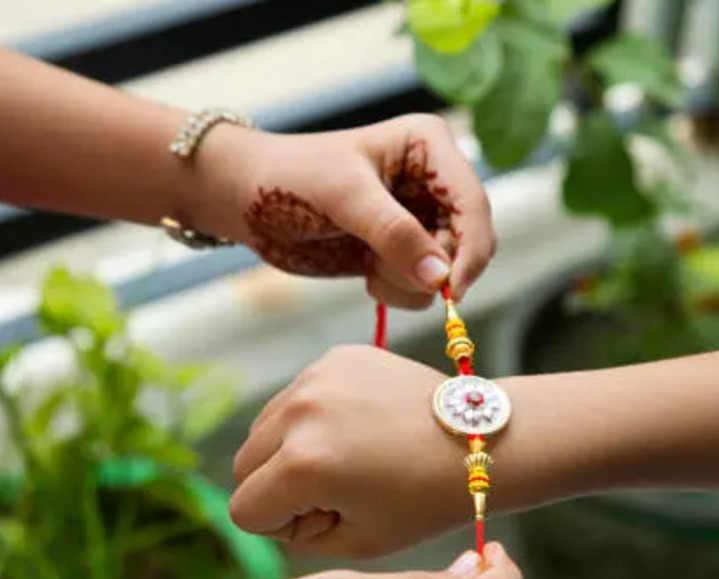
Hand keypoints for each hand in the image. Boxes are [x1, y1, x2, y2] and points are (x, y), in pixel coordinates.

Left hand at [186, 114, 494, 306]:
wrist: (244, 199)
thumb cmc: (289, 179)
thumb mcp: (344, 199)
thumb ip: (395, 234)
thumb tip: (440, 277)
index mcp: (429, 147)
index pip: (473, 203)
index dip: (471, 249)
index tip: (450, 290)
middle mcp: (434, 180)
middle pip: (470, 241)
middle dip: (434, 267)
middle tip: (386, 271)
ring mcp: (420, 217)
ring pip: (449, 270)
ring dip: (412, 282)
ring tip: (370, 267)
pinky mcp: (403, 249)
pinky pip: (425, 285)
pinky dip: (401, 290)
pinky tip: (368, 274)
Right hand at [231, 345, 475, 558]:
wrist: (478, 441)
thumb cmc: (424, 501)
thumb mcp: (355, 544)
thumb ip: (295, 538)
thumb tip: (272, 509)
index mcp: (302, 465)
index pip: (243, 510)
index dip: (282, 526)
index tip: (328, 518)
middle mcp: (298, 413)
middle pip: (244, 465)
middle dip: (278, 486)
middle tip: (337, 491)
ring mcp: (315, 377)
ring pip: (264, 428)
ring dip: (290, 449)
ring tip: (349, 458)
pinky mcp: (334, 358)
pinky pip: (295, 398)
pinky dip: (314, 418)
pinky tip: (360, 428)